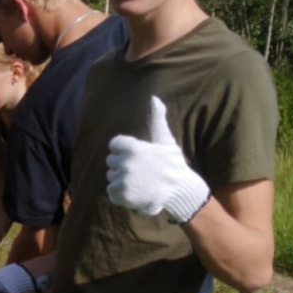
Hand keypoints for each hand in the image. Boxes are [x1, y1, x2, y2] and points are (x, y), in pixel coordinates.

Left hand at [106, 95, 209, 223]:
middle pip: (111, 162)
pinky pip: (111, 192)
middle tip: (142, 172)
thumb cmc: (173, 164)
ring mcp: (123, 179)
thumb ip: (157, 119)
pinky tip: (136, 193)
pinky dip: (120, 195)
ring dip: (122, 181)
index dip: (124, 151)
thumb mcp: (165, 140)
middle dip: (123, 166)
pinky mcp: (121, 195)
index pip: (114, 145)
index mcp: (132, 147)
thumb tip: (154, 97)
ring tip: (141, 183)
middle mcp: (125, 162)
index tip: (138, 157)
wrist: (181, 191)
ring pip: (111, 177)